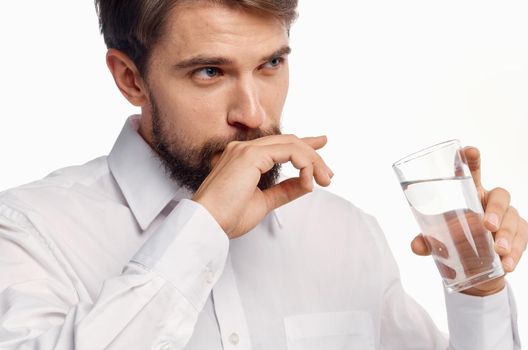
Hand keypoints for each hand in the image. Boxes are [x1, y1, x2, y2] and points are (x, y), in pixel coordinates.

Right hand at [192, 134, 332, 238]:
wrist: (208, 225)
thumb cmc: (227, 217)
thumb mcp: (264, 202)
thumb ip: (284, 191)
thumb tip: (305, 183)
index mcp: (244, 158)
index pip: (280, 145)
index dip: (303, 144)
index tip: (321, 145)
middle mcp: (244, 149)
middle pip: (289, 142)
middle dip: (313, 155)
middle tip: (328, 175)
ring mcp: (246, 149)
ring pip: (291, 144)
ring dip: (312, 161)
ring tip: (324, 179)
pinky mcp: (251, 155)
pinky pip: (289, 152)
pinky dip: (304, 164)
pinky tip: (309, 180)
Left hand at [410, 146, 527, 295]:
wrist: (474, 266)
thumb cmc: (455, 240)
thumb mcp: (438, 240)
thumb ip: (426, 241)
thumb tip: (417, 246)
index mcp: (469, 194)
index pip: (472, 172)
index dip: (472, 159)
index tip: (469, 151)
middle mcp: (490, 201)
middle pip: (501, 194)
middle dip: (496, 208)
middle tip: (486, 225)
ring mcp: (508, 217)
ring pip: (513, 218)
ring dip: (507, 234)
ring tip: (498, 250)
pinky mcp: (520, 234)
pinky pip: (523, 239)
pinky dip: (515, 252)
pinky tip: (507, 263)